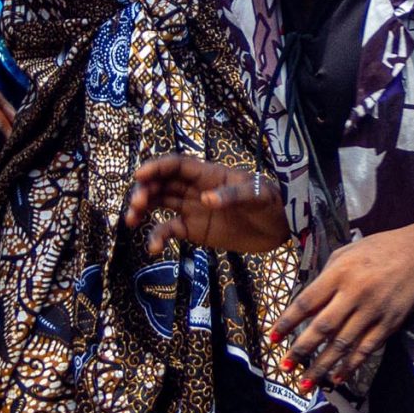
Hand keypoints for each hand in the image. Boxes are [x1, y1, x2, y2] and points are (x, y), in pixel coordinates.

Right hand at [125, 155, 290, 253]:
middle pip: (162, 183)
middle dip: (145, 189)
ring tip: (132, 220)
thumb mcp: (258, 196)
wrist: (281, 229)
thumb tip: (205, 200)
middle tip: (138, 204)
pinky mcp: (194, 230)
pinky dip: (157, 236)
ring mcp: (193, 209)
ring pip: (159, 203)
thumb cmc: (272, 203)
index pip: (177, 165)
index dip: (156, 167)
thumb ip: (233, 196)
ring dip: (142, 209)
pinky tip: (152, 247)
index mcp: (210, 174)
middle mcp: (196, 189)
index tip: (139, 175)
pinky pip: (169, 230)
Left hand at [268, 227, 413, 390]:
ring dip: (322, 366)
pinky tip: (337, 378)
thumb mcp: (347, 253)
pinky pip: (366, 349)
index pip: (306, 303)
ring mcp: (374, 311)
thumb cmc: (380, 249)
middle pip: (322, 328)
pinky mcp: (390, 323)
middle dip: (300, 350)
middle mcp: (355, 293)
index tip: (272, 339)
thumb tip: (306, 306)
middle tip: (283, 367)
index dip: (287, 323)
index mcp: (340, 273)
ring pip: (343, 344)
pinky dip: (350, 366)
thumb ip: (325, 277)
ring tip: (305, 383)